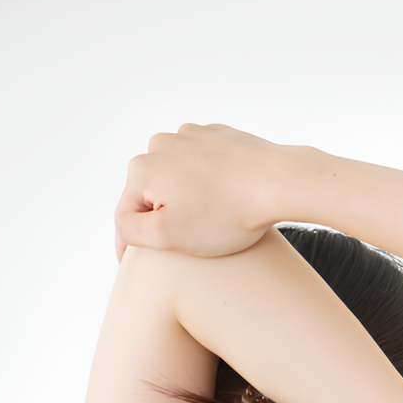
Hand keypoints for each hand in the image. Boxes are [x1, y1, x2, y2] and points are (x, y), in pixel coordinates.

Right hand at [114, 124, 294, 260]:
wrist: (280, 182)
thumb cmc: (228, 214)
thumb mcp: (169, 235)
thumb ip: (131, 229)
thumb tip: (123, 221)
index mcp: (141, 169)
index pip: (126, 215)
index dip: (129, 245)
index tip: (136, 265)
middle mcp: (160, 145)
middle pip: (152, 194)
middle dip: (163, 217)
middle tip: (185, 243)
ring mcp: (191, 136)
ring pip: (178, 178)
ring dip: (187, 198)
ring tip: (211, 219)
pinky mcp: (220, 137)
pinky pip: (205, 166)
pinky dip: (210, 182)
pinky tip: (227, 198)